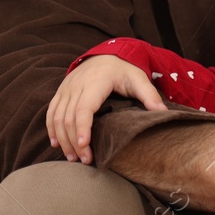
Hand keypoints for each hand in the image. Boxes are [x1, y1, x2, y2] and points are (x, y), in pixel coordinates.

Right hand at [46, 54, 165, 164]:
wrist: (106, 54)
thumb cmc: (124, 70)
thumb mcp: (139, 79)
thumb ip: (150, 95)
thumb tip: (163, 113)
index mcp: (96, 82)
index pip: (84, 108)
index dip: (82, 128)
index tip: (84, 146)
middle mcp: (77, 85)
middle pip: (69, 117)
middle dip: (74, 142)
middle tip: (84, 161)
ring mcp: (66, 87)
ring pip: (58, 116)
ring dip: (62, 139)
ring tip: (72, 158)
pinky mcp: (61, 91)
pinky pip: (51, 111)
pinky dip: (52, 128)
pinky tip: (56, 143)